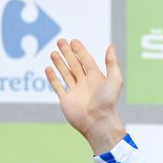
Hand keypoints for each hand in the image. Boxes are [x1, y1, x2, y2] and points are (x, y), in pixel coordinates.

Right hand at [45, 39, 126, 154]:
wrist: (98, 122)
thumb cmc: (108, 102)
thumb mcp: (114, 80)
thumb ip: (112, 63)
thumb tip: (112, 46)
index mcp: (97, 79)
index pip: (87, 61)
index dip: (80, 51)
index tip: (73, 41)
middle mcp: (86, 84)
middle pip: (75, 65)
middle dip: (68, 53)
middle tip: (60, 41)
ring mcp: (76, 92)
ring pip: (66, 74)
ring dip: (60, 63)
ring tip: (53, 52)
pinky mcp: (66, 100)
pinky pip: (58, 87)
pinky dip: (53, 78)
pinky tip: (48, 68)